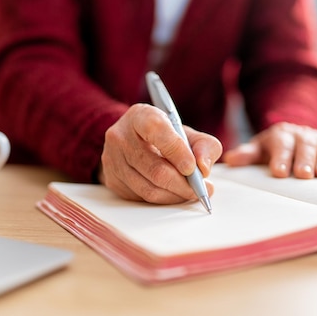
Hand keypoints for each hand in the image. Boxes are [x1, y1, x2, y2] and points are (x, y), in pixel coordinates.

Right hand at [98, 103, 222, 203]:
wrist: (132, 141)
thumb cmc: (163, 136)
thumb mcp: (186, 132)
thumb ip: (204, 145)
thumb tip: (203, 168)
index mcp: (140, 116)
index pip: (157, 132)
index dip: (178, 152)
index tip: (193, 169)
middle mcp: (121, 136)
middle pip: (155, 169)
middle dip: (183, 184)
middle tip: (201, 190)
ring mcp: (112, 160)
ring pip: (149, 189)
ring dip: (175, 196)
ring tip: (190, 192)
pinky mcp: (112, 180)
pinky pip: (141, 198)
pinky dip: (163, 199)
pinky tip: (173, 193)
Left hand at [222, 122, 316, 178]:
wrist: (292, 138)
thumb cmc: (272, 150)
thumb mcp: (257, 150)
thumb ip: (245, 155)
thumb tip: (230, 160)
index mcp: (281, 135)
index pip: (281, 145)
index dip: (281, 158)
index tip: (279, 172)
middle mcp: (302, 135)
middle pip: (304, 147)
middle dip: (305, 160)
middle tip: (304, 175)